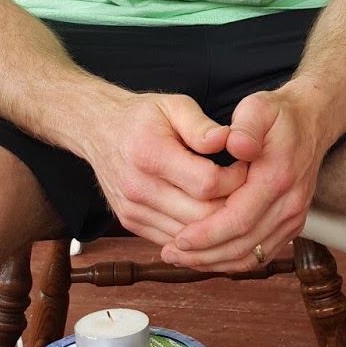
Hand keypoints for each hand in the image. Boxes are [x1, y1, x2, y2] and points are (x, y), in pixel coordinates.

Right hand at [81, 91, 247, 244]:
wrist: (97, 130)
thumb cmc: (142, 116)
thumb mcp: (174, 106)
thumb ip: (202, 126)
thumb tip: (231, 140)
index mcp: (151, 155)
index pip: (207, 184)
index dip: (236, 180)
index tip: (247, 168)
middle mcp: (138, 188)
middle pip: (202, 217)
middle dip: (232, 207)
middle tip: (248, 192)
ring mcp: (132, 210)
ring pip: (189, 236)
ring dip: (217, 226)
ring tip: (233, 205)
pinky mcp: (131, 223)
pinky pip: (173, 241)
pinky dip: (196, 236)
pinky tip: (211, 218)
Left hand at [158, 84, 326, 271]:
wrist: (310, 123)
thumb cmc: (277, 116)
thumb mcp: (258, 108)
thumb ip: (246, 127)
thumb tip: (236, 144)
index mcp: (278, 179)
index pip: (239, 219)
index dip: (207, 234)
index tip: (179, 239)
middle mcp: (290, 205)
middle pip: (243, 245)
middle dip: (204, 255)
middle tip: (170, 254)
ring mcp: (293, 219)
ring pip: (251, 256)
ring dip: (214, 262)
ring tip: (181, 259)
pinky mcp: (291, 227)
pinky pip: (260, 255)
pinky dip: (232, 261)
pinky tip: (206, 258)